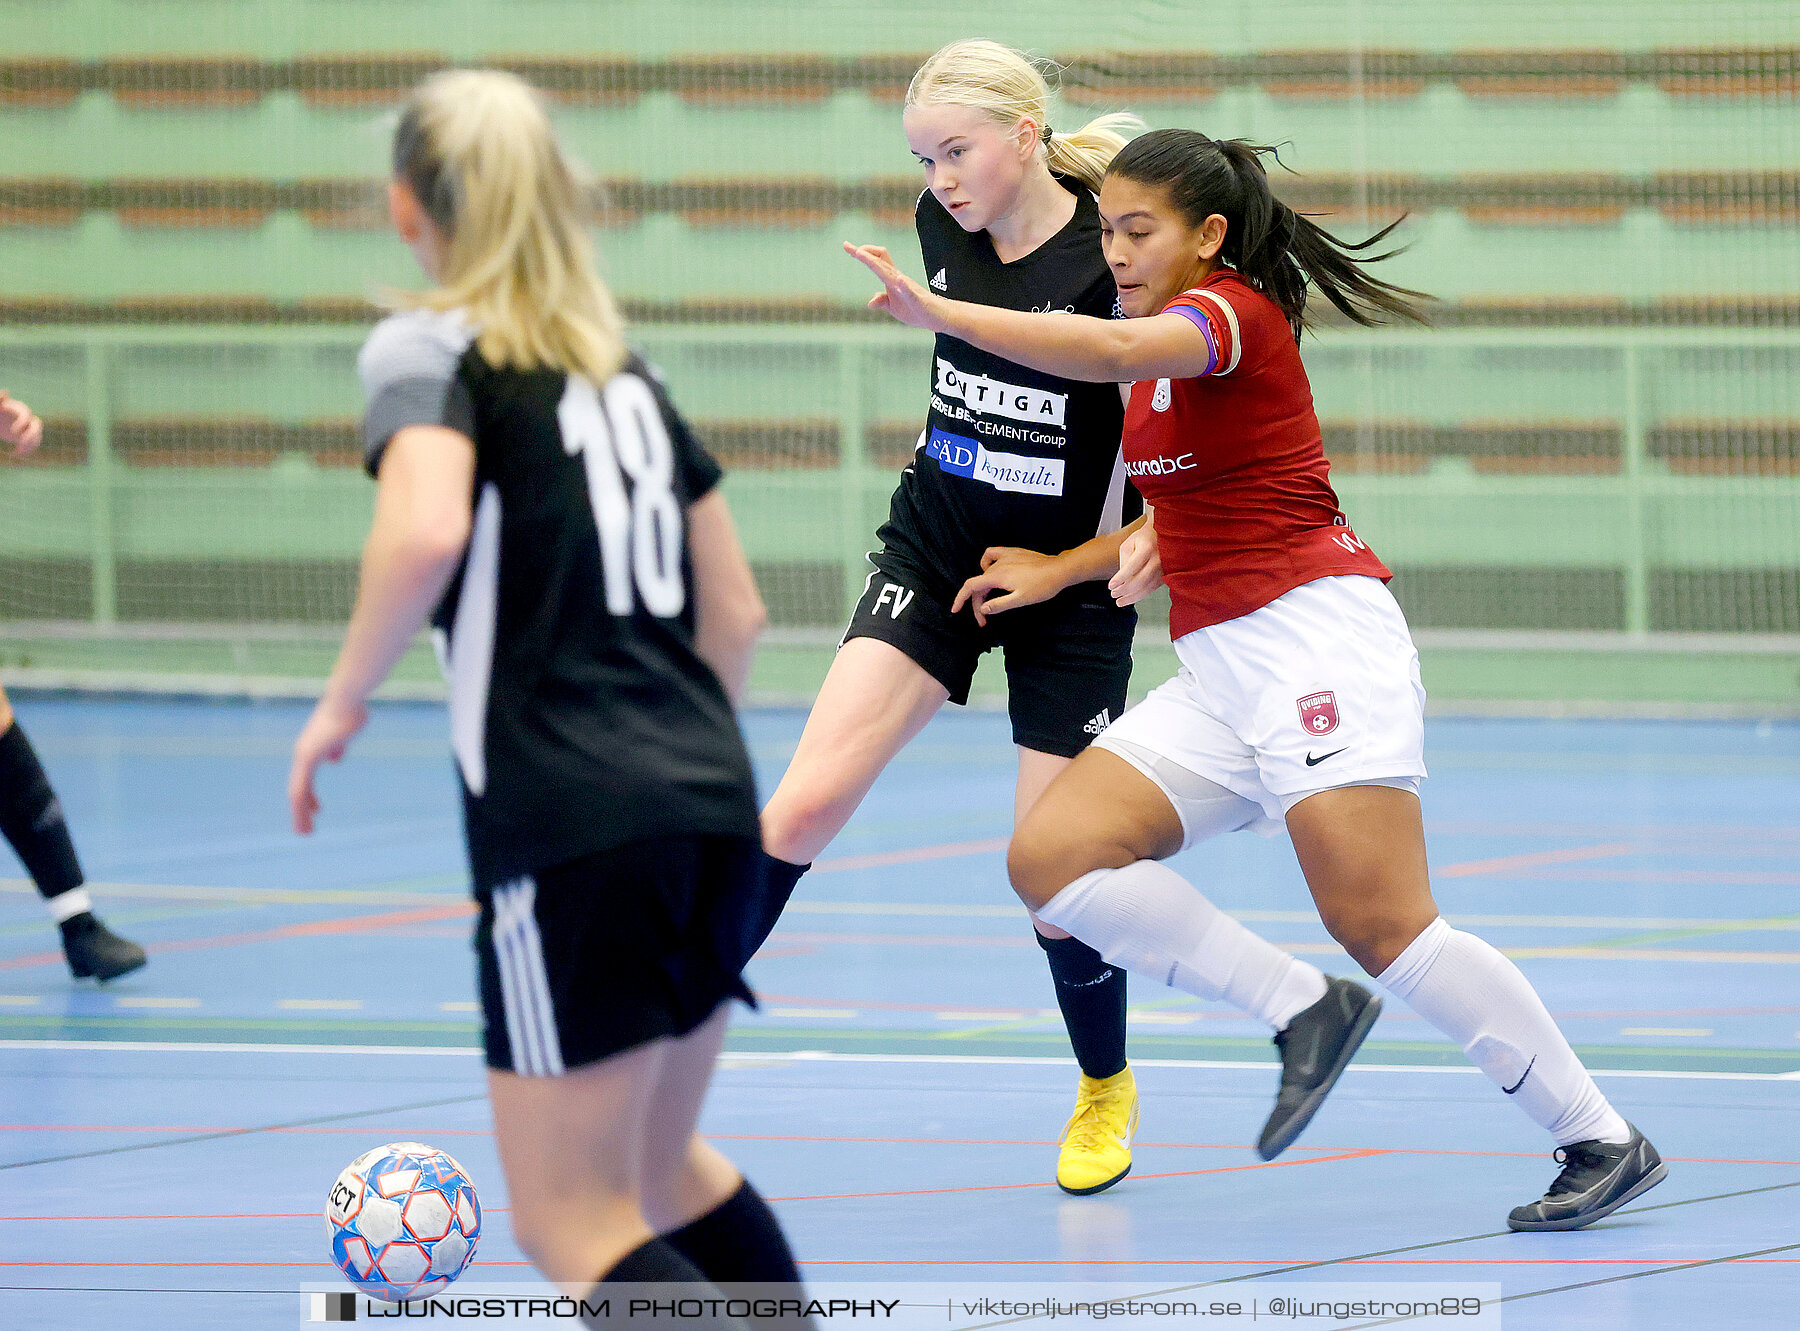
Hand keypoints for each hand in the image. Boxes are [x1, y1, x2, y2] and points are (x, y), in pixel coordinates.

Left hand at [0, 391, 43, 456]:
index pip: (27, 414)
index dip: (23, 422)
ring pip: (37, 435)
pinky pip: (34, 443)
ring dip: (30, 444)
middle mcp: (26, 418)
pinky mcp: (26, 435)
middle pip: (37, 425)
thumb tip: (6, 392)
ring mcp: (28, 427)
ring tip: (18, 451)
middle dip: (31, 435)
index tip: (13, 431)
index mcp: (18, 409)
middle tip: (21, 442)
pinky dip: (28, 449)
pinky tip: (16, 453)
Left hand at [289, 694, 368, 833]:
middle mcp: (304, 753)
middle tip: (305, 830)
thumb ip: (338, 747)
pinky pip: (302, 787)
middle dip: (303, 811)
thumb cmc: (351, 711)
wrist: (347, 698)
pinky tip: (308, 817)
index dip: (311, 797)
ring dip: (300, 814)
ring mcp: (304, 755)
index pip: (306, 778)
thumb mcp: (345, 734)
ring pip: (298, 792)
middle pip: (299, 788)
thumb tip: (334, 760)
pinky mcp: (308, 757)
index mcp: (312, 749)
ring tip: (305, 833)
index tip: (318, 811)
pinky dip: (304, 805)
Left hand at [844, 242, 944, 332]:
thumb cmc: (917, 310)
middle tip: (848, 246)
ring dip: (875, 263)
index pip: (876, 261)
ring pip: (889, 272)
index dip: (862, 254)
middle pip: (880, 261)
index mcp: (892, 280)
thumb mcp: (894, 308)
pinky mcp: (918, 299)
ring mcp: (908, 288)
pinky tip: (899, 281)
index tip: (847, 246)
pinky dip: (904, 286)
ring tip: (861, 254)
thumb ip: (883, 301)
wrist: (938, 317)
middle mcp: (899, 279)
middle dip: (864, 253)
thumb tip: (870, 301)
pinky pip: (910, 291)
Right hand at [951, 547, 1070, 625]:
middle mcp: (998, 564)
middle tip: (984, 620)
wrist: (1060, 569)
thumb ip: (999, 604)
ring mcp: (1005, 556)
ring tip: (988, 600)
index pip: (971, 586)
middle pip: (979, 584)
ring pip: (985, 573)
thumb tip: (982, 608)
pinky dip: (987, 563)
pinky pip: (992, 554)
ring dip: (983, 587)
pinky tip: (992, 571)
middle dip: (978, 602)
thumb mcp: (1020, 600)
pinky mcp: (1013, 553)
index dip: (960, 599)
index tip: (955, 610)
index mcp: (997, 576)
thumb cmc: (1043, 586)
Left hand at [1109, 519, 1162, 606]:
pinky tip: (1130, 598)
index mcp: (1147, 548)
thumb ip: (1124, 561)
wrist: (1164, 536)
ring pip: (1147, 588)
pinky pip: (1152, 589)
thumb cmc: (1144, 539)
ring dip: (1131, 598)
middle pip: (1140, 580)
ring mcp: (1164, 569)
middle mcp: (1158, 559)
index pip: (1132, 566)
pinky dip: (1140, 596)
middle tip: (1113, 594)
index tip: (1110, 586)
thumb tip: (1121, 580)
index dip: (1120, 578)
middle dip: (1124, 590)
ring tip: (1119, 601)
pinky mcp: (1166, 576)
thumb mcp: (1129, 544)